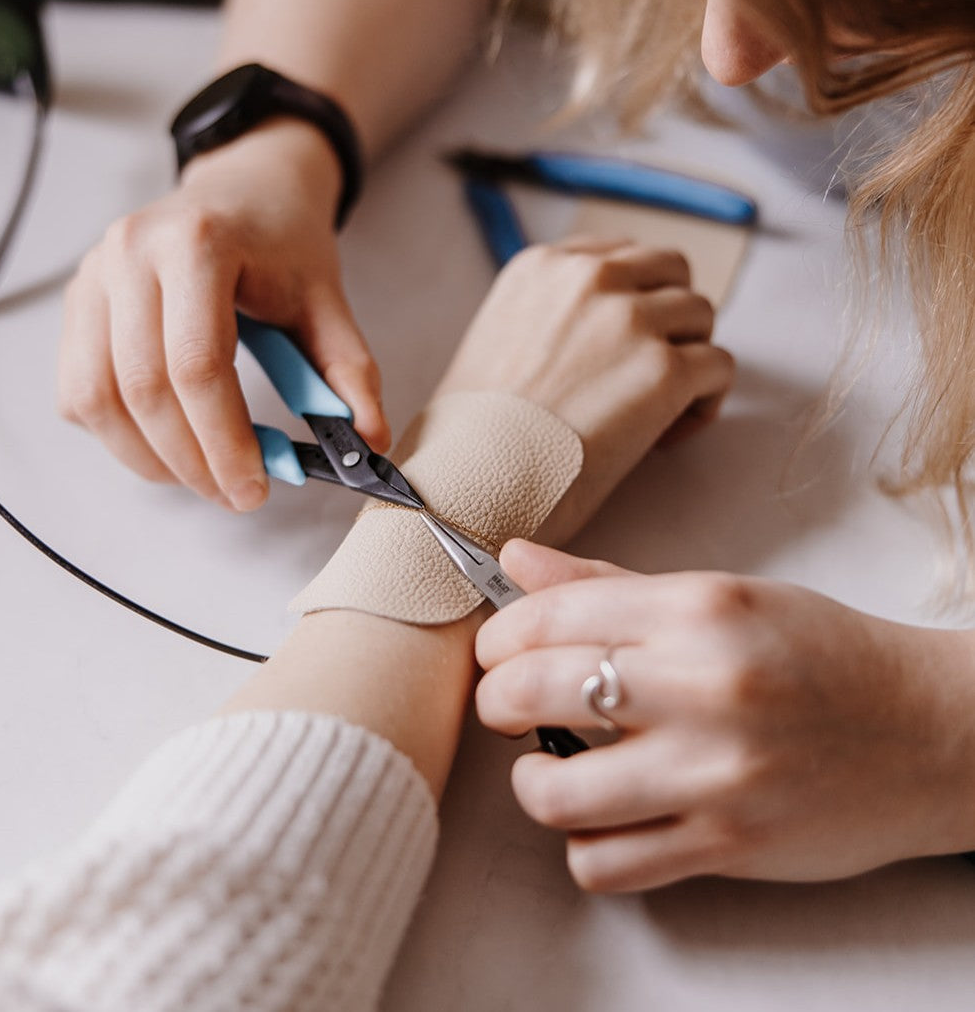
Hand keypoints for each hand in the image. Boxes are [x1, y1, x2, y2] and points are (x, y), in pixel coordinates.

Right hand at [57, 121, 388, 512]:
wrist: (244, 188)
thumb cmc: (283, 243)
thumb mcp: (327, 302)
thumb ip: (349, 371)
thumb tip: (367, 439)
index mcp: (198, 244)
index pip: (197, 365)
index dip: (224, 442)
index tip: (253, 489)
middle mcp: (131, 254)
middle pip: (143, 390)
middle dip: (191, 462)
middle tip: (235, 495)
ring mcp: (93, 276)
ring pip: (96, 398)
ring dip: (150, 458)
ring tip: (202, 476)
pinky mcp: (78, 303)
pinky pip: (77, 391)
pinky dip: (118, 434)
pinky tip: (166, 443)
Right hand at [434, 238, 733, 543]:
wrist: (470, 482)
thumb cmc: (472, 434)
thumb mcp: (494, 340)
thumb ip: (546, 318)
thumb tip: (591, 341)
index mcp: (541, 267)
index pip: (620, 255)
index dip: (633, 298)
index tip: (621, 343)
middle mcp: (588, 278)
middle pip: (671, 272)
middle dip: (670, 319)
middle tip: (648, 372)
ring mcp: (630, 320)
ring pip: (701, 315)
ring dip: (690, 358)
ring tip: (659, 410)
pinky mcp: (663, 369)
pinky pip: (719, 367)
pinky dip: (704, 401)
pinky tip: (667, 434)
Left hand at [476, 540, 974, 890]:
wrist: (929, 731)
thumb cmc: (819, 654)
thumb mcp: (718, 596)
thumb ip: (605, 583)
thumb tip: (515, 560)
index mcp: (696, 609)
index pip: (545, 614)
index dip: (499, 635)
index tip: (500, 649)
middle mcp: (702, 686)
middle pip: (529, 691)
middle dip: (496, 698)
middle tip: (509, 701)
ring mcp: (715, 773)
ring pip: (554, 794)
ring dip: (531, 780)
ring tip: (547, 764)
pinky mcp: (729, 844)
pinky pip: (606, 864)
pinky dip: (584, 845)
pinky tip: (602, 816)